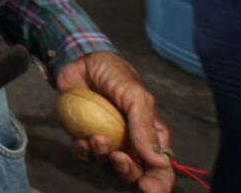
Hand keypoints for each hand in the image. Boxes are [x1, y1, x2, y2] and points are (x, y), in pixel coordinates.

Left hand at [56, 52, 174, 191]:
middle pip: (134, 172)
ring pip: (108, 167)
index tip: (149, 189)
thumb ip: (145, 127)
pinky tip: (80, 139)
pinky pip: (85, 156)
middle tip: (118, 157)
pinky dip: (83, 152)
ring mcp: (107, 141)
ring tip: (97, 138)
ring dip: (103, 157)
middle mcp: (130, 142)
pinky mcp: (84, 137)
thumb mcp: (135, 96)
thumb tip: (160, 162)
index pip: (160, 167)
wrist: (80, 60)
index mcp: (150, 135)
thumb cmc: (114, 75)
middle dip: (127, 171)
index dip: (158, 183)